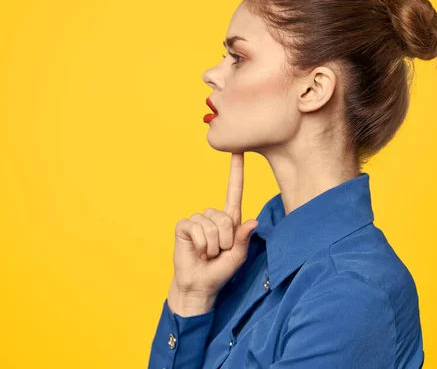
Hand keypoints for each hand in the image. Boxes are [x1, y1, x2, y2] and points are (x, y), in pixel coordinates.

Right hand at [171, 152, 257, 301]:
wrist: (200, 285)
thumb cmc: (220, 271)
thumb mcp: (238, 257)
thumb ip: (244, 239)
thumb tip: (252, 222)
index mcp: (229, 220)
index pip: (234, 191)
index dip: (236, 171)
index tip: (239, 150)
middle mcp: (212, 216)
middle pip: (224, 218)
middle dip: (225, 241)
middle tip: (218, 253)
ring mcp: (197, 220)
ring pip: (211, 225)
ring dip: (212, 246)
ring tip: (207, 254)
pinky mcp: (184, 226)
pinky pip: (197, 230)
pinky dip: (201, 246)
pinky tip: (197, 252)